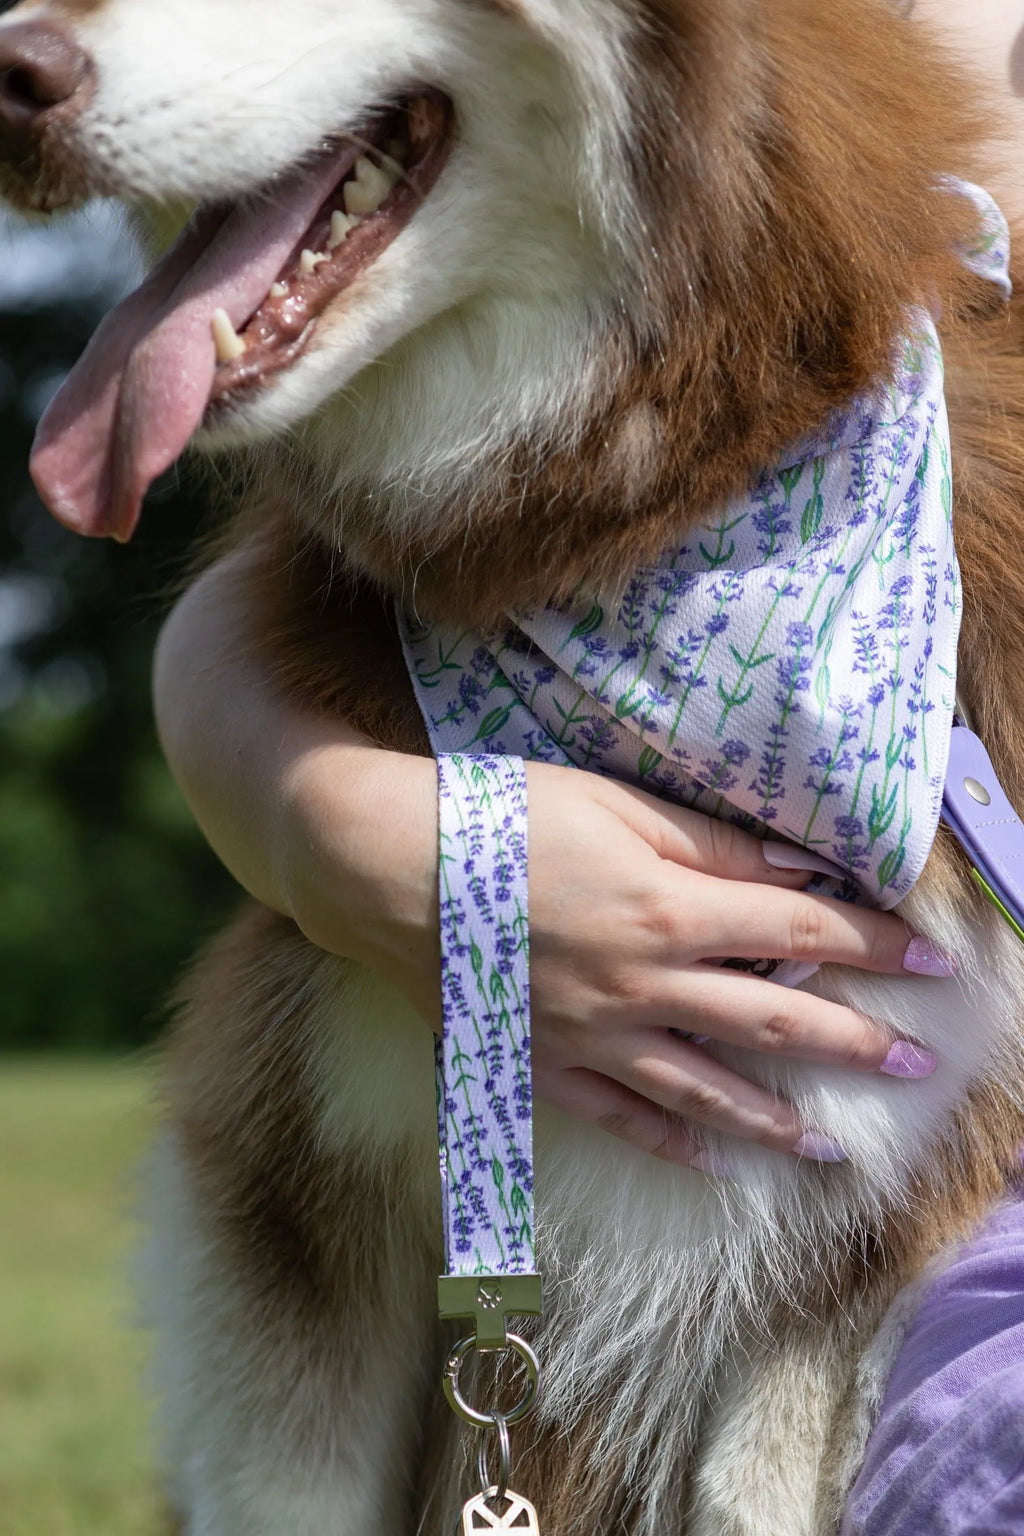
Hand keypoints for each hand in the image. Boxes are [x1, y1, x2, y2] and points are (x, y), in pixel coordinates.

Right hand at [524, 766, 936, 1169]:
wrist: (387, 870)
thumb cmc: (501, 818)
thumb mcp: (615, 806)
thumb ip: (712, 844)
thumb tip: (801, 866)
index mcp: (667, 908)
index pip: (799, 928)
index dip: (873, 942)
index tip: (929, 958)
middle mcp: (643, 984)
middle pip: (773, 1018)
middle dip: (854, 1041)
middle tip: (915, 1063)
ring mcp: (595, 1037)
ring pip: (709, 1089)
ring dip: (781, 1120)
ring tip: (836, 1148)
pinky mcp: (546, 1067)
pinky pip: (625, 1118)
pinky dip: (677, 1145)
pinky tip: (721, 1166)